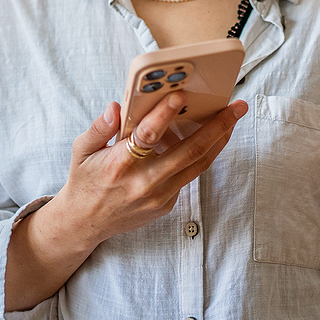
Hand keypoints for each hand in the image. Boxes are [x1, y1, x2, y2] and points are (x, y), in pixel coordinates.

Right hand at [5, 94, 247, 311]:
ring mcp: (158, 196)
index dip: (164, 115)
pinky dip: (199, 155)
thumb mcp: (82, 150)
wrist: (85, 223)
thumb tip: (117, 106)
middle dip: (218, 127)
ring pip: (197, 164)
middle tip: (236, 107)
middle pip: (190, 152)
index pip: (147, 136)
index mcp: (119, 164)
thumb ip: (100, 127)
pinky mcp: (166, 205)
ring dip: (219, 140)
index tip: (181, 96)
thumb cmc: (85, 181)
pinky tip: (207, 138)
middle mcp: (143, 182)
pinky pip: (188, 176)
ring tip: (232, 120)